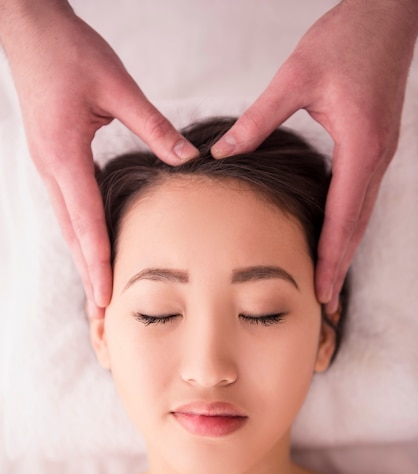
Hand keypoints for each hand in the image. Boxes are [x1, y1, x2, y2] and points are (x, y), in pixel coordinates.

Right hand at [0, 1, 198, 316]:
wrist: (28, 26)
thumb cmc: (68, 51)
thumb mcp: (117, 85)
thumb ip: (154, 126)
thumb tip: (187, 158)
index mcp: (64, 155)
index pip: (86, 221)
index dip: (98, 261)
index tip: (106, 296)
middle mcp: (51, 169)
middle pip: (72, 234)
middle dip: (87, 274)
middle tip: (101, 313)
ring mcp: (47, 165)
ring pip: (67, 224)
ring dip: (83, 258)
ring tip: (98, 290)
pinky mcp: (52, 158)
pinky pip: (68, 206)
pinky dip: (81, 233)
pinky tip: (93, 246)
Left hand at [211, 0, 417, 310]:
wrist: (389, 14)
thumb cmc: (347, 39)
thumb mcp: (296, 76)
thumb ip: (258, 118)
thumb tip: (222, 152)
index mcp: (360, 146)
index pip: (343, 217)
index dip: (330, 257)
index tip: (320, 288)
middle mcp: (376, 157)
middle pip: (356, 226)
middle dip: (340, 265)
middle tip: (326, 302)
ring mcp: (380, 154)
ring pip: (361, 215)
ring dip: (345, 250)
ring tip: (329, 280)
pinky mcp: (376, 146)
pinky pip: (361, 196)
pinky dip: (348, 224)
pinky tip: (334, 238)